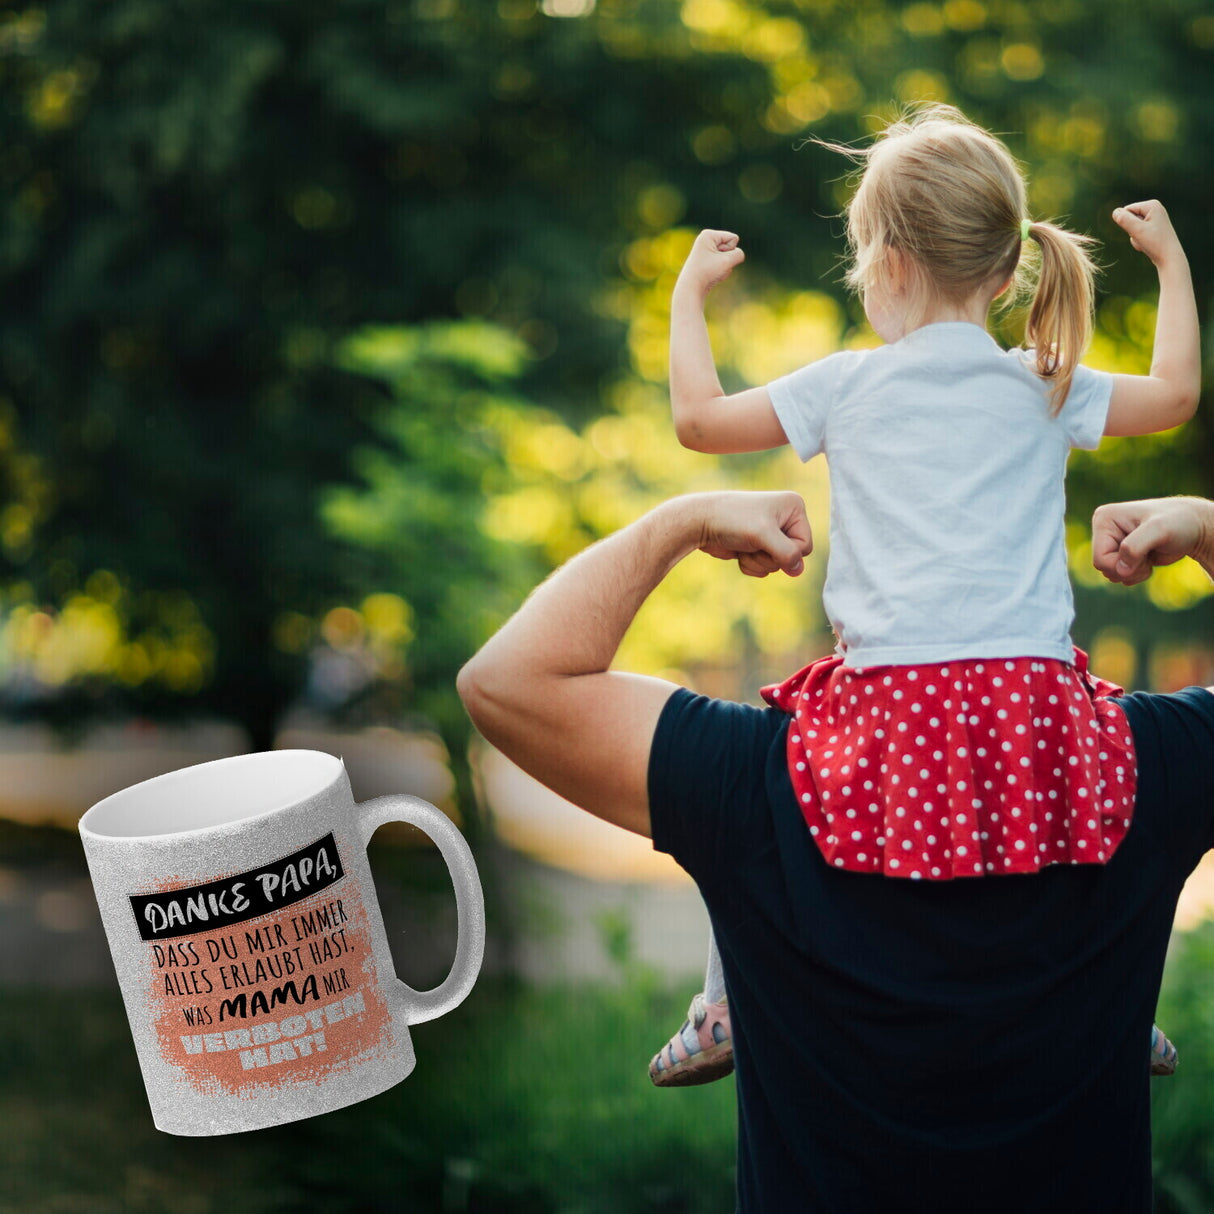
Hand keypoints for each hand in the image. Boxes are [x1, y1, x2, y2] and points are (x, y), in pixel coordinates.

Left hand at [677, 229, 745, 297]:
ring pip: (729, 257)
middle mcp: (706, 240)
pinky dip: (721, 271)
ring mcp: (707, 251)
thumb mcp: (728, 261)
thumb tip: (738, 254)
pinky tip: (711, 275)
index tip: (715, 259)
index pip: (734, 238)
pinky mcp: (709, 261)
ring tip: (711, 272)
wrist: (691, 288)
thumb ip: (739, 254)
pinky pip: (724, 264)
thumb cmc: (707, 272)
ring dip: (725, 267)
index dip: (730, 251)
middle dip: (727, 259)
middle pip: (731, 247)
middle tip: (713, 266)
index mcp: (708, 234)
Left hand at [695, 490, 812, 577]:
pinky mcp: (757, 545)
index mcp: (794, 507)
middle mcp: (785, 518)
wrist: (700, 522)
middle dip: (770, 557)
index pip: (805, 545)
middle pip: (792, 557)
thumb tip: (798, 570)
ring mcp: (771, 533)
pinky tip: (739, 552)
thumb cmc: (732, 520)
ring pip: (777, 565)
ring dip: (758, 561)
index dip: (787, 551)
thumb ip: (787, 553)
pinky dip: (751, 565)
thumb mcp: (763, 535)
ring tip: (744, 545)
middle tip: (752, 543)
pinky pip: (764, 567)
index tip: (766, 540)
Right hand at [1091, 496, 1213, 584]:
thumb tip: (1120, 571)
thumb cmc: (1179, 522)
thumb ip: (1135, 547)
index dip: (1122, 565)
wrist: (1193, 527)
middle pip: (1104, 569)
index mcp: (1104, 519)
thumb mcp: (1159, 530)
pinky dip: (1136, 574)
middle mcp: (1104, 530)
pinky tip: (1149, 560)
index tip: (1145, 553)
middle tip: (1148, 555)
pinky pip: (1120, 575)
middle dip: (1129, 569)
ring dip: (1134, 572)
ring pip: (1111, 574)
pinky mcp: (1121, 553)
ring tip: (1149, 556)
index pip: (1099, 559)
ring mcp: (1112, 542)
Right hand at [1113, 201, 1184, 269]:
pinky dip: (1139, 240)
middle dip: (1131, 230)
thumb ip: (1124, 219)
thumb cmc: (1155, 243)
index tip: (1140, 231)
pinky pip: (1138, 233)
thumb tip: (1115, 211)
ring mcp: (1154, 218)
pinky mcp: (1154, 228)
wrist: (1169, 257)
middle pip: (1129, 218)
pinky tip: (1149, 244)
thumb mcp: (1137, 230)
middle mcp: (1154, 209)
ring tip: (1147, 241)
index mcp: (1152, 205)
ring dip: (1135, 237)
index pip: (1126, 210)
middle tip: (1144, 237)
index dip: (1127, 224)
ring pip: (1132, 227)